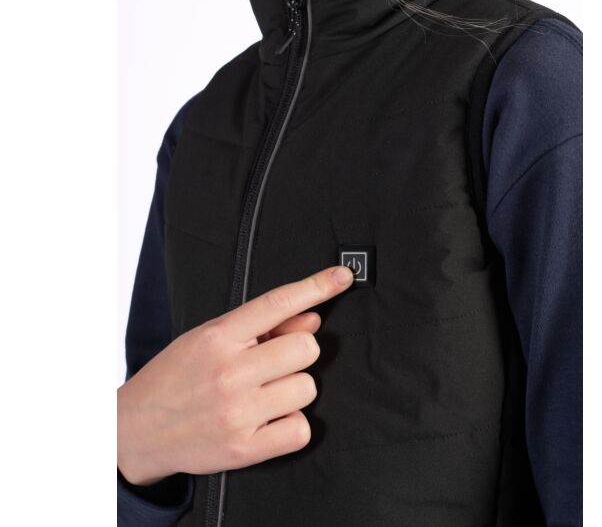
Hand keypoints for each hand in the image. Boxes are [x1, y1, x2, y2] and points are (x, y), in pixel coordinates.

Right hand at [117, 265, 353, 485]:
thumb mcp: (208, 337)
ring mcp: (238, 412)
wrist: (134, 430)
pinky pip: (301, 429)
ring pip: (308, 387)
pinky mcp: (244, 449)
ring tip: (264, 394)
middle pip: (305, 349)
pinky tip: (268, 420)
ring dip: (294, 389)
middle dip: (297, 354)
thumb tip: (311, 319)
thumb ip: (261, 327)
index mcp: (219, 336)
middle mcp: (230, 372)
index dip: (316, 286)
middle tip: (272, 364)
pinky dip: (292, 424)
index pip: (279, 302)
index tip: (342, 277)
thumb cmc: (174, 378)